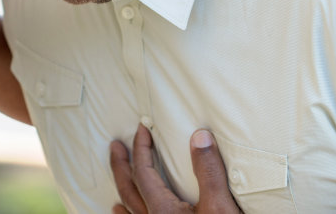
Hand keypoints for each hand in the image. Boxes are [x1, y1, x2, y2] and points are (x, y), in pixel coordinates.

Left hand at [110, 125, 241, 213]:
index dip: (141, 148)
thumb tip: (199, 136)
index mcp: (163, 211)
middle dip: (120, 166)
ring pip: (130, 212)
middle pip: (128, 190)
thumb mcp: (220, 207)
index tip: (141, 129)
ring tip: (117, 185)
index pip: (143, 172)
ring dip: (122, 194)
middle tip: (115, 146)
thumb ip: (208, 172)